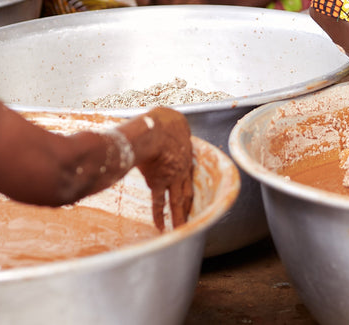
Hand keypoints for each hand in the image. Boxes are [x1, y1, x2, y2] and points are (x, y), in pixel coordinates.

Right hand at [127, 108, 194, 229]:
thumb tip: (160, 119)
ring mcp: (172, 177)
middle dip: (190, 204)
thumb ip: (167, 123)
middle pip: (188, 190)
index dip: (189, 180)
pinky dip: (159, 215)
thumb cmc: (162, 120)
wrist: (154, 131)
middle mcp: (183, 168)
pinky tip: (160, 227)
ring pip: (178, 201)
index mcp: (186, 152)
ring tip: (181, 228)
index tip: (191, 189)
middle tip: (193, 216)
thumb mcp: (170, 119)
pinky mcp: (158, 182)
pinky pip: (159, 202)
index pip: (190, 170)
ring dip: (179, 217)